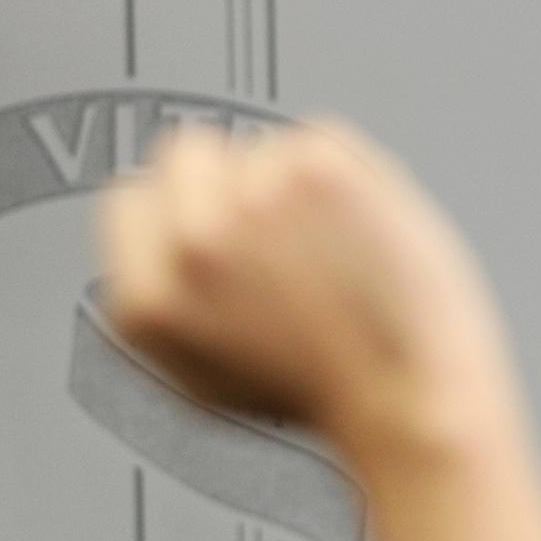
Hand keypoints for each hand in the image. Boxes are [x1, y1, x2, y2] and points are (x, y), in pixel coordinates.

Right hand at [98, 119, 540, 540]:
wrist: (410, 401)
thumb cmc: (329, 398)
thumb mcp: (201, 375)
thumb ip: (165, 303)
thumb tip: (156, 244)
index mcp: (147, 298)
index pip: (131, 195)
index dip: (179, 205)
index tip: (219, 220)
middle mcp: (191, 242)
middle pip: (189, 151)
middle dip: (232, 181)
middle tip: (288, 239)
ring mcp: (254, 199)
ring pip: (263, 144)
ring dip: (298, 182)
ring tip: (337, 253)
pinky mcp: (319, 172)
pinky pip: (326, 139)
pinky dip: (354, 171)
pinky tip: (366, 230)